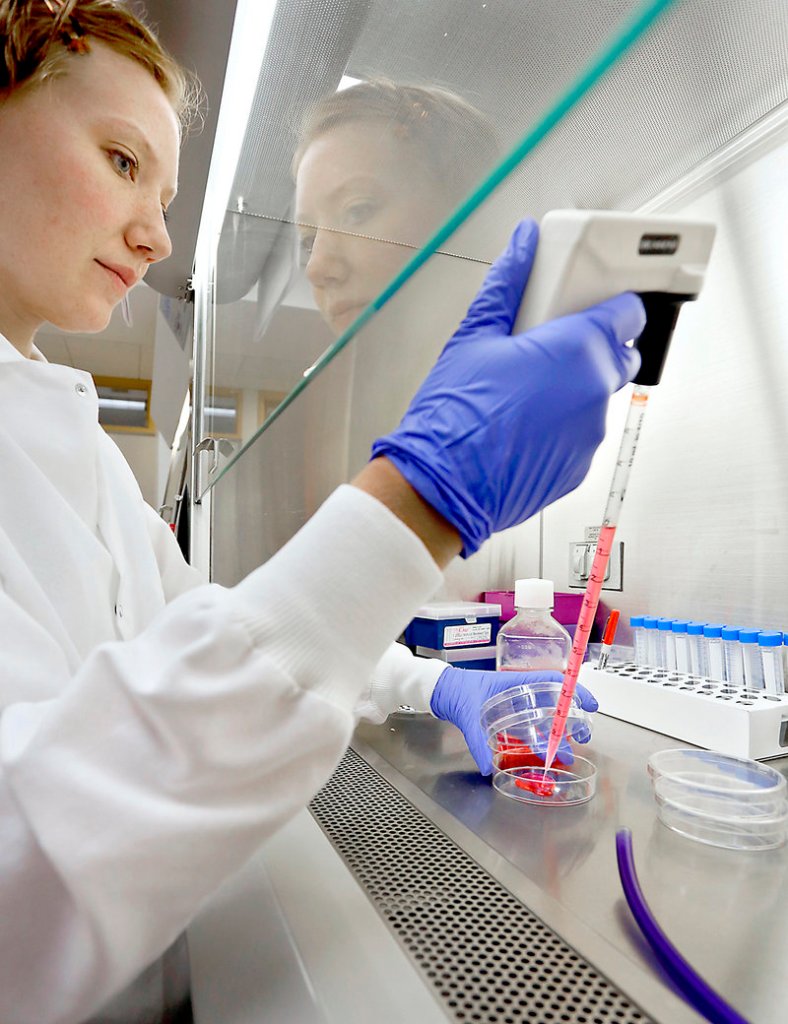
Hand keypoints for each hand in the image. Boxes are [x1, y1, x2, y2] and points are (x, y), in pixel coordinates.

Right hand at [371, 219, 644, 555]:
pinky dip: (561, 425)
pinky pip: (580, 433)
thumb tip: (523, 245)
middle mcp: (594, 392)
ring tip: (522, 394)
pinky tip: (521, 426)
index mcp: (577, 349)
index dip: (612, 302)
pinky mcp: (579, 466)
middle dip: (593, 345)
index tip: (592, 301)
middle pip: (619, 354)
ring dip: (573, 388)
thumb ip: (507, 284)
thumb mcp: (474, 336)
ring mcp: (590, 433)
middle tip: (549, 345)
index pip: (629, 311)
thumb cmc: (454, 418)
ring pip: (596, 396)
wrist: (441, 488)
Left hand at [430, 667, 597, 774]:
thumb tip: (486, 766)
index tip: (590, 705)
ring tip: (565, 752)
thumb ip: (477, 741)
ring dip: (556, 734)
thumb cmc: (456, 691)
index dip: (574, 692)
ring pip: (542, 718)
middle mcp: (518, 693)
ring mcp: (513, 705)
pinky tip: (544, 751)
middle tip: (582, 737)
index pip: (552, 682)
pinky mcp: (505, 716)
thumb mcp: (468, 715)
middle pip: (552, 703)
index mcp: (515, 683)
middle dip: (570, 720)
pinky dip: (538, 737)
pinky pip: (527, 727)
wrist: (441, 690)